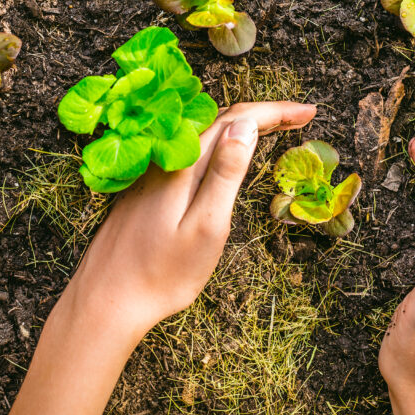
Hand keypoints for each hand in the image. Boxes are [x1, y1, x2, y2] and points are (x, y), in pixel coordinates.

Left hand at [0, 101, 315, 414]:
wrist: (105, 302)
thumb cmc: (161, 275)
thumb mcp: (206, 227)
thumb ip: (225, 174)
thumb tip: (247, 126)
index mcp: (183, 165)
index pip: (236, 119)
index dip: (275, 111)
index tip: (309, 112)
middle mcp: (166, 160)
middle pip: (219, 120)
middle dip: (263, 114)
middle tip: (301, 118)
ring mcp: (152, 173)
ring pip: (202, 134)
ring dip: (240, 126)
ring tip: (274, 128)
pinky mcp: (144, 189)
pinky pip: (188, 150)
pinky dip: (218, 143)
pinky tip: (227, 155)